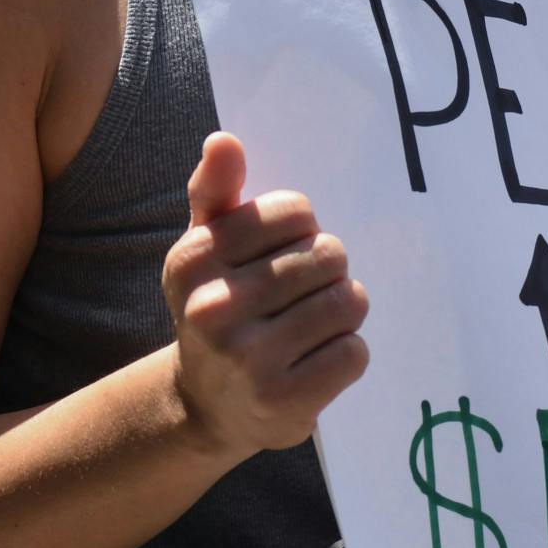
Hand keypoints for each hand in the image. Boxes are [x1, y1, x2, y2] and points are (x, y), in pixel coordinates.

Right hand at [162, 133, 370, 455]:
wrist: (207, 407)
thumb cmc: (220, 308)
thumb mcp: (206, 250)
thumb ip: (216, 192)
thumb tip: (224, 140)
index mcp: (193, 259)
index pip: (296, 212)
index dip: (303, 232)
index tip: (281, 256)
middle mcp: (213, 308)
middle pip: (329, 255)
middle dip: (328, 273)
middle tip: (302, 298)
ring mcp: (248, 358)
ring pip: (348, 302)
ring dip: (343, 312)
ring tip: (314, 327)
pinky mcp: (283, 400)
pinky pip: (354, 352)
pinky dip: (347, 353)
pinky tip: (317, 361)